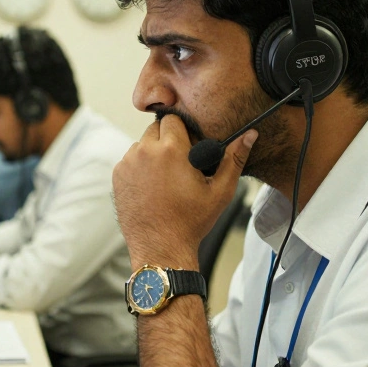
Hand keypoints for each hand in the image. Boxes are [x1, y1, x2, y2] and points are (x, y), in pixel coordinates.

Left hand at [113, 116, 255, 267]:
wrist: (161, 247)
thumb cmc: (191, 221)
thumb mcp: (220, 191)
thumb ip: (234, 158)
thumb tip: (249, 135)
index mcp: (170, 149)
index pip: (173, 118)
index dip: (183, 130)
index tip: (189, 145)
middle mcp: (145, 151)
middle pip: (156, 128)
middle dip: (167, 139)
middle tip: (179, 162)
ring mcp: (128, 164)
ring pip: (141, 144)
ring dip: (152, 152)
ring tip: (166, 176)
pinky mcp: (118, 176)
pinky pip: (130, 160)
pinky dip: (139, 167)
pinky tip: (152, 185)